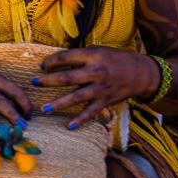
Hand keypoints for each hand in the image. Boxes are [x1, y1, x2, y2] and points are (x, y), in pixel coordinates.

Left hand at [36, 46, 161, 128]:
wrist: (143, 73)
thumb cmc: (117, 59)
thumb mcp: (99, 51)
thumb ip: (80, 56)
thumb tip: (57, 60)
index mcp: (93, 56)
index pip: (66, 57)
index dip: (51, 61)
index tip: (42, 66)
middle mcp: (96, 72)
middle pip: (67, 78)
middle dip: (48, 81)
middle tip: (34, 83)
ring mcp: (101, 88)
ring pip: (77, 97)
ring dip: (59, 103)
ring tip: (45, 109)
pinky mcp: (107, 100)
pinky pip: (91, 112)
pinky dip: (81, 120)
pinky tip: (70, 126)